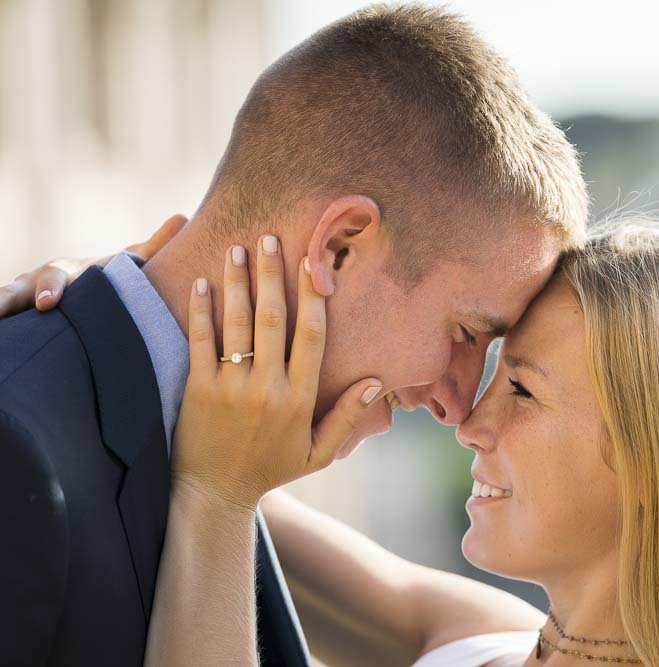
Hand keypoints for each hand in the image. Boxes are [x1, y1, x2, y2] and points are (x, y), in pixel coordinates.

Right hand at [0, 213, 186, 316]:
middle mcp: (39, 282)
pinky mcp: (19, 316)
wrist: (79, 290)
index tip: (51, 303)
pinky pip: (5, 316)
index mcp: (66, 272)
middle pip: (21, 290)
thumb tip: (183, 216)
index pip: (52, 278)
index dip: (51, 289)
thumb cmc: (106, 279)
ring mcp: (24, 298)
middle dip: (17, 300)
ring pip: (7, 299)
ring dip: (1, 305)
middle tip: (31, 314)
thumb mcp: (126, 263)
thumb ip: (154, 245)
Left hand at [174, 234, 385, 510]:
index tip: (314, 263)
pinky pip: (201, 343)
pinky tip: (202, 283)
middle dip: (272, 275)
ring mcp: (231, 388)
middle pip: (274, 320)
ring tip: (236, 248)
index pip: (312, 336)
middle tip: (269, 238)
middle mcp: (268, 389)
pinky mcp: (198, 391)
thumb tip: (376, 381)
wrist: (214, 494)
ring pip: (237, 325)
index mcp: (300, 399)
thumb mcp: (318, 453)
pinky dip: (201, 311)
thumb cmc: (271, 469)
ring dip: (237, 283)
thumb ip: (347, 416)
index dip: (314, 296)